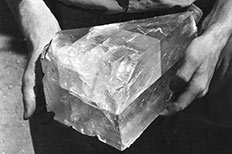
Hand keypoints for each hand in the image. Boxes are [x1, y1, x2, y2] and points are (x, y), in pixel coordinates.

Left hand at [163, 0, 231, 114]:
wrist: (212, 42)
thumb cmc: (203, 49)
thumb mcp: (191, 60)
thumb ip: (182, 75)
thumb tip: (172, 87)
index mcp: (197, 87)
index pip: (180, 105)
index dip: (167, 110)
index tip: (156, 110)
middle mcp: (198, 90)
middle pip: (180, 103)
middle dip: (167, 106)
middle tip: (153, 104)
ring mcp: (197, 86)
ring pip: (181, 97)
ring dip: (170, 99)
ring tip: (157, 97)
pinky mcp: (195, 81)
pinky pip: (183, 91)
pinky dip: (174, 92)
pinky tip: (166, 87)